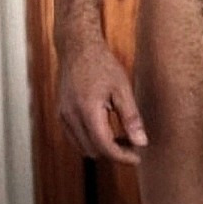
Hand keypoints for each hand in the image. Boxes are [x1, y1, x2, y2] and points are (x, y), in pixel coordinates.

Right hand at [57, 40, 147, 164]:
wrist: (78, 46)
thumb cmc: (102, 63)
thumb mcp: (122, 87)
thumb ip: (131, 117)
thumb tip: (142, 142)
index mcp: (87, 111)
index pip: (105, 147)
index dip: (123, 156)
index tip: (138, 157)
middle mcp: (71, 117)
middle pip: (94, 150)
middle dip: (114, 152)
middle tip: (133, 143)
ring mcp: (63, 116)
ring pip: (83, 147)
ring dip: (101, 147)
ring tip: (122, 136)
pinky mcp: (61, 114)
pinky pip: (75, 137)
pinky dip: (90, 139)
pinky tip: (106, 127)